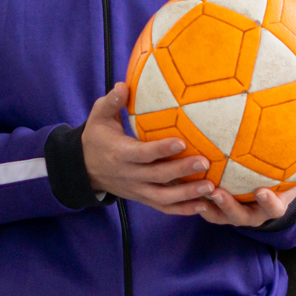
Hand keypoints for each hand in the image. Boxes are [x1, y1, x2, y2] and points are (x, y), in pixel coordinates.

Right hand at [81, 83, 213, 214]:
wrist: (84, 168)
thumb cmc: (97, 137)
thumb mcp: (99, 117)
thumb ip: (112, 102)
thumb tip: (123, 86)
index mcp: (120, 154)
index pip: (143, 154)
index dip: (161, 150)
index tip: (182, 142)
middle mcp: (129, 175)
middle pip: (158, 176)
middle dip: (182, 171)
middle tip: (205, 162)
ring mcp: (137, 190)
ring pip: (164, 197)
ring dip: (188, 194)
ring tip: (211, 187)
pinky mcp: (143, 198)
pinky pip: (164, 208)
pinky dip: (183, 209)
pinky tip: (203, 205)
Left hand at [195, 145, 295, 227]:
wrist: (265, 191)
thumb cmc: (285, 180)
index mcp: (272, 205)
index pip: (272, 208)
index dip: (268, 203)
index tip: (262, 192)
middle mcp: (251, 213)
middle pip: (240, 216)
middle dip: (229, 207)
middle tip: (218, 192)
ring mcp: (232, 212)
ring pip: (219, 214)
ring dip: (208, 204)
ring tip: (198, 189)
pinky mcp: (216, 208)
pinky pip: (204, 207)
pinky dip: (195, 199)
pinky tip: (184, 184)